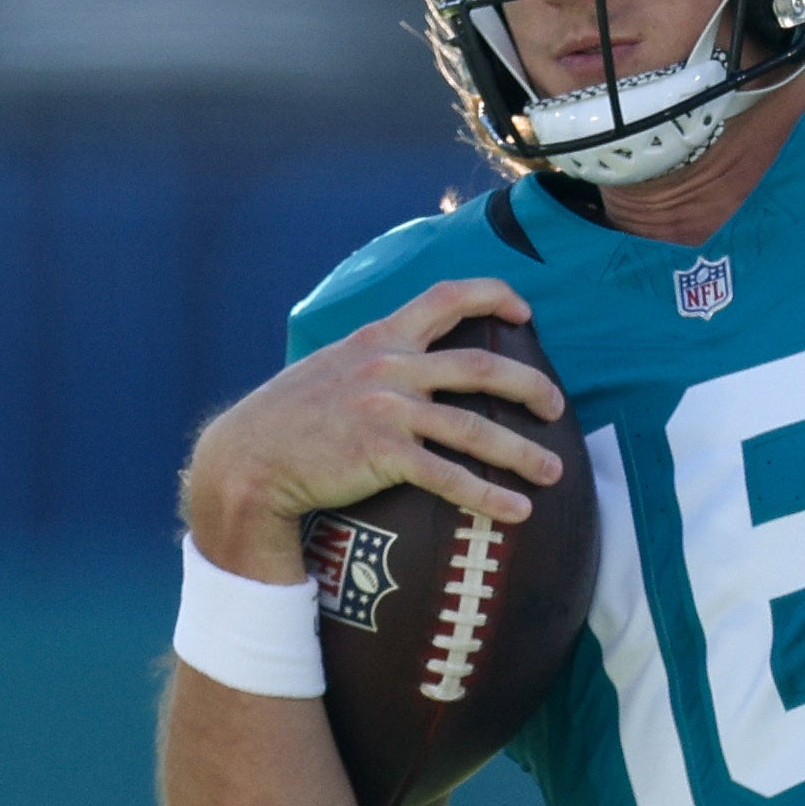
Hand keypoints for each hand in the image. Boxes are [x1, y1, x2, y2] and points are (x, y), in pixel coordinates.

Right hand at [180, 277, 566, 583]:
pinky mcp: (381, 454)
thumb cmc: (285, 420)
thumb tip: (401, 373)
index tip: (524, 307)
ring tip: (553, 472)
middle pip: (480, 366)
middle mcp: (389, 367)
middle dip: (529, 385)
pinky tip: (517, 511)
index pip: (444, 297)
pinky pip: (449, 476)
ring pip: (473, 427)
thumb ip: (368, 362)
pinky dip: (488, 494)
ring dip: (521, 451)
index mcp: (378, 339)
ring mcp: (387, 410)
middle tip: (556, 407)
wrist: (248, 458)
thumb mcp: (327, 368)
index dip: (492, 294)